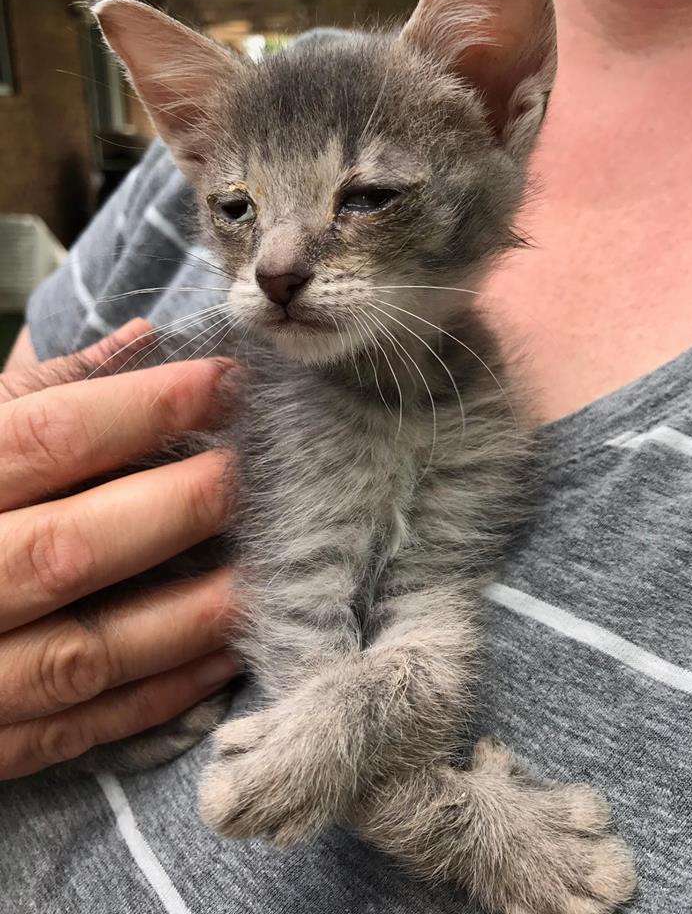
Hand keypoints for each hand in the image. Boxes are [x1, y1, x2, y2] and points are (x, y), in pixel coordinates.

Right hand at [0, 320, 240, 778]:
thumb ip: (39, 393)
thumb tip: (144, 340)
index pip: (49, 437)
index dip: (146, 407)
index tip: (228, 382)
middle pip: (72, 547)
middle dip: (180, 508)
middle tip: (261, 476)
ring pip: (85, 652)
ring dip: (191, 615)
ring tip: (272, 574)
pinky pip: (79, 729)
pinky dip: (161, 696)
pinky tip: (229, 655)